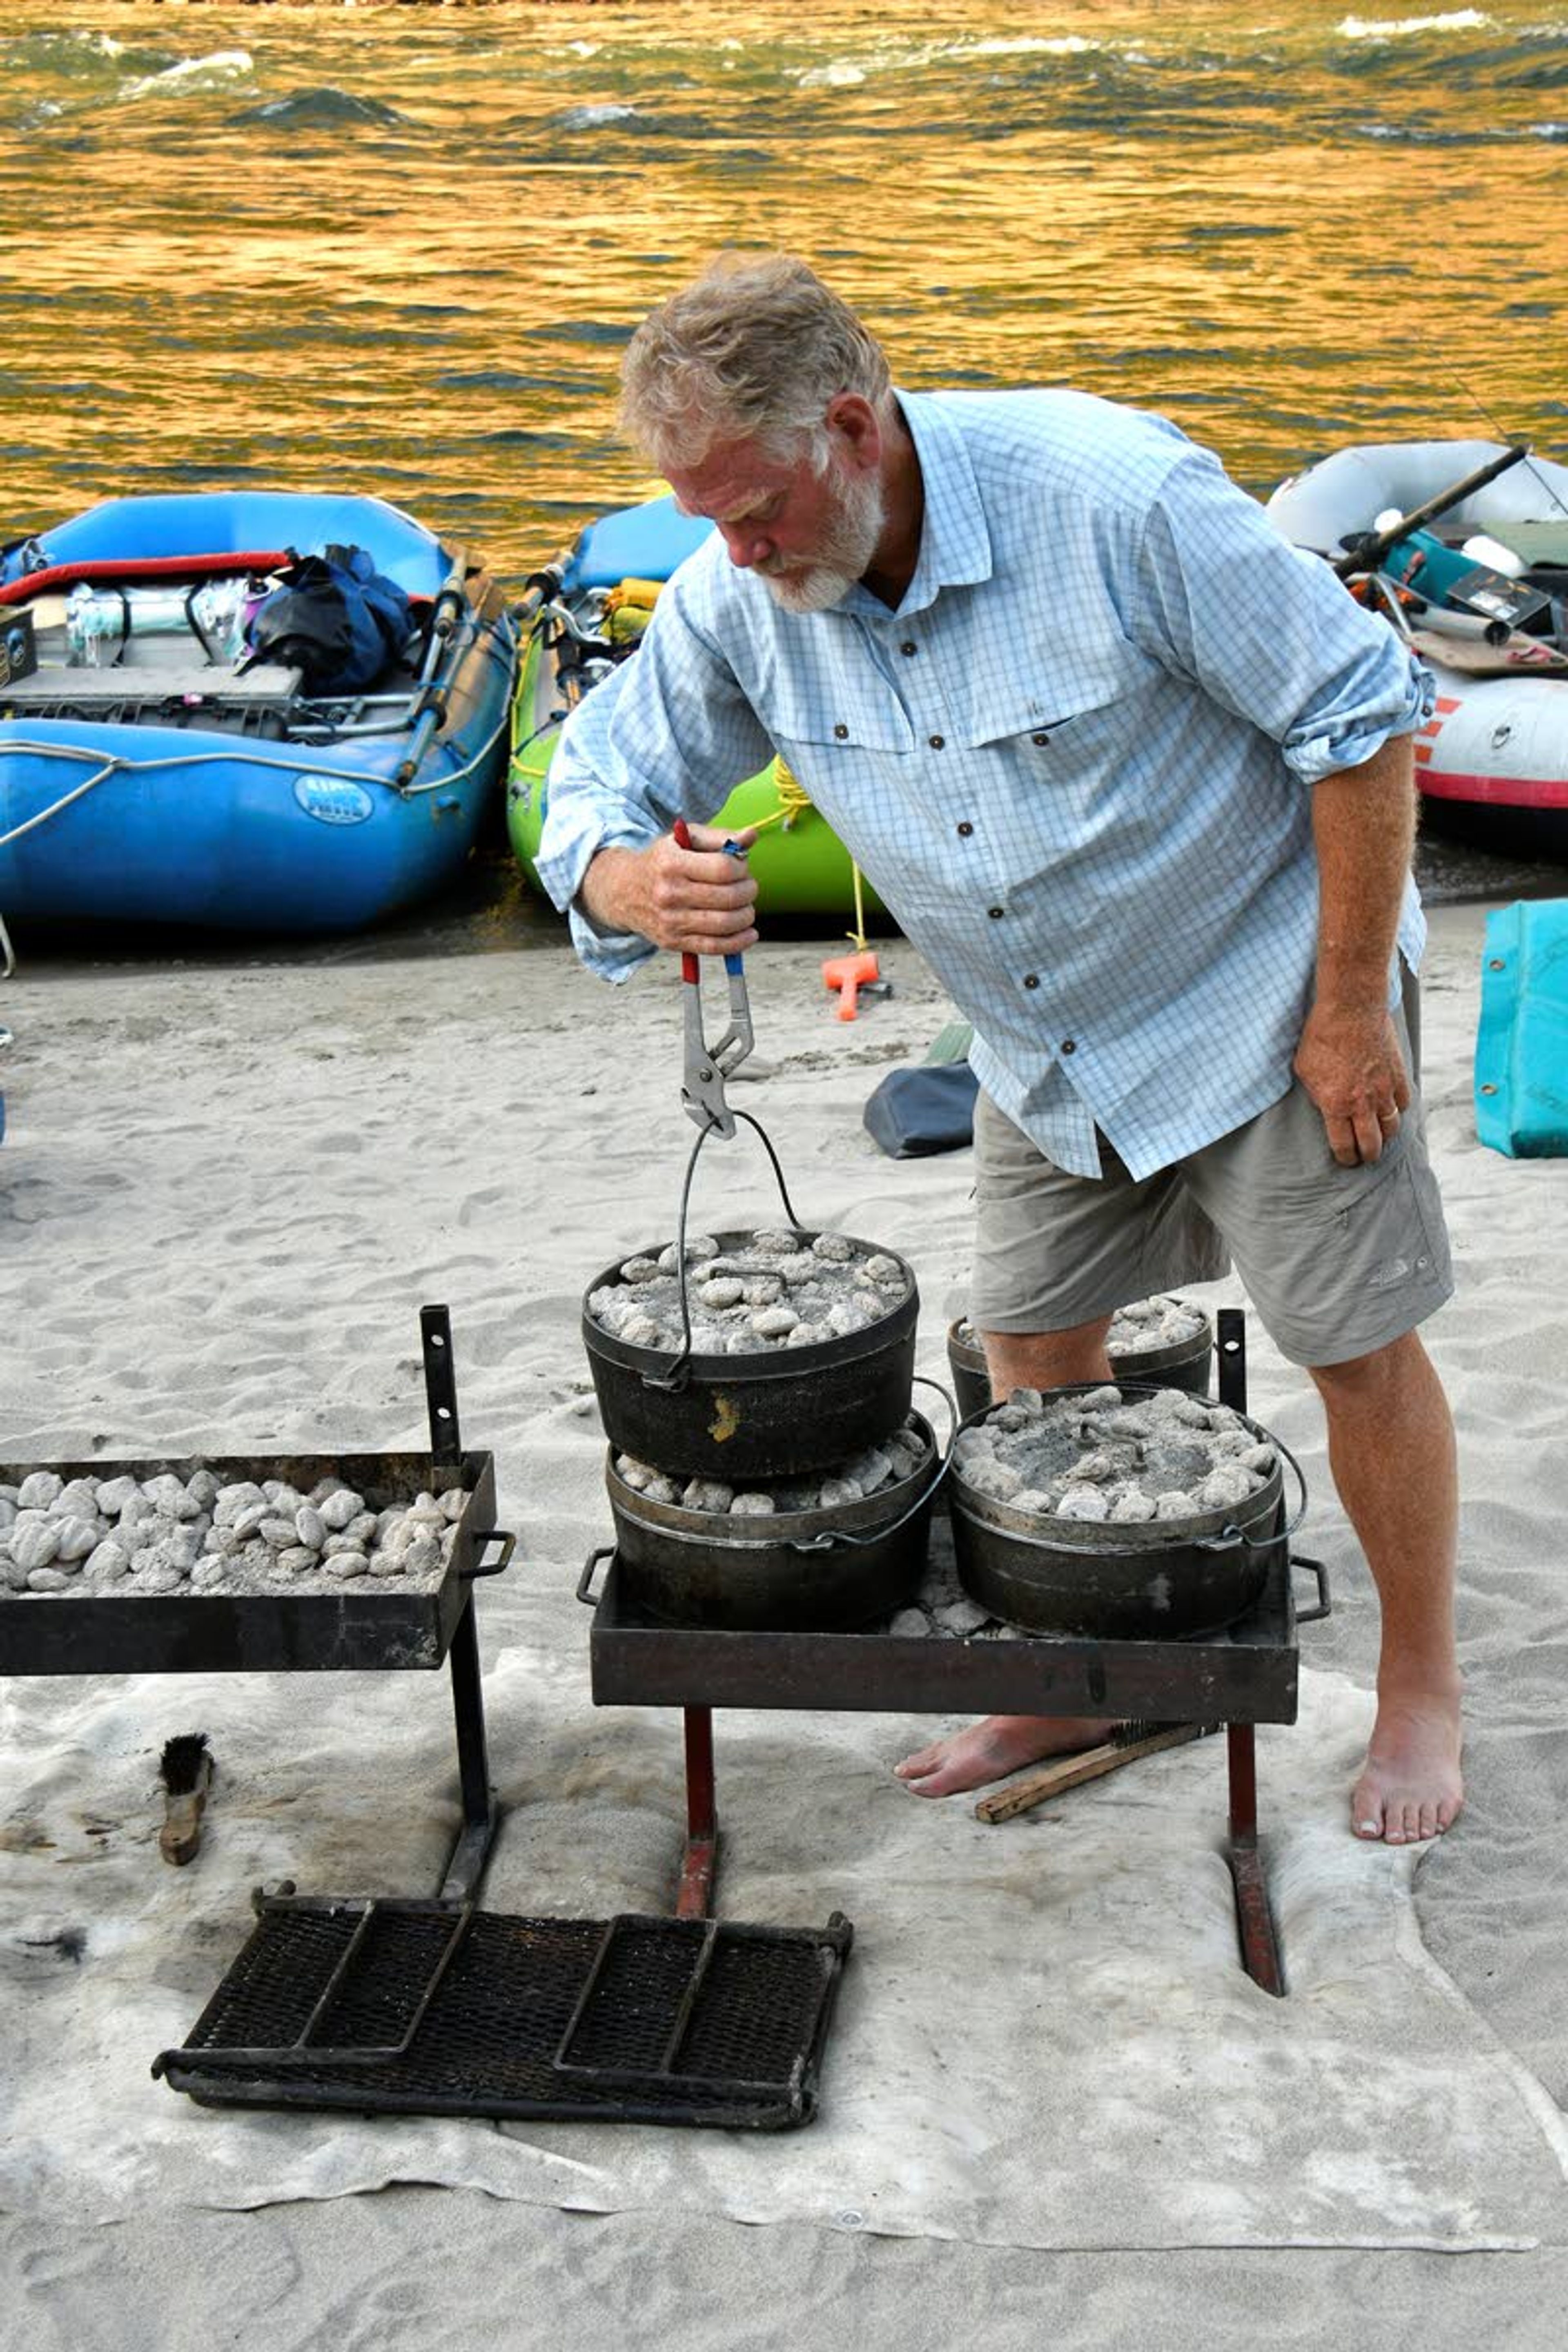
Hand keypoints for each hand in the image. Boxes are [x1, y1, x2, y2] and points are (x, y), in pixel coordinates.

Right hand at [581, 822, 759, 954]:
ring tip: (745, 907)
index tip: (741, 867)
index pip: (723, 868)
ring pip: (725, 923)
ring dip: (746, 916)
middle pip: (728, 897)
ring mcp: (670, 921)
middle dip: (748, 891)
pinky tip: (749, 933)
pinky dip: (738, 942)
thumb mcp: (685, 840)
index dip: (742, 868)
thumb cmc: (663, 862)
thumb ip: (720, 837)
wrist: (624, 891)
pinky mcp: (673, 942)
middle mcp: (669, 893)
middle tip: (748, 887)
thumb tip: (751, 836)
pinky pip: (714, 947)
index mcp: (672, 864)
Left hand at [1293, 1001, 1411, 1166]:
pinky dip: (1398, 1110)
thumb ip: (1317, 1094)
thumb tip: (1326, 1108)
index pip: (1344, 1146)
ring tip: (1379, 1135)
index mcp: (1336, 1106)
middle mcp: (1363, 1104)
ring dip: (1385, 1135)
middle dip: (1368, 1155)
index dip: (1346, 1158)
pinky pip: (1404, 1103)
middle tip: (1365, 1156)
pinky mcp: (1398, 1075)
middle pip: (1373, 1145)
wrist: (1351, 1009)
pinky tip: (1391, 1108)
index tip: (1346, 1160)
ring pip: (1392, 1127)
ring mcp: (1384, 1091)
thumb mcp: (1305, 1070)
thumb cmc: (1321, 1037)